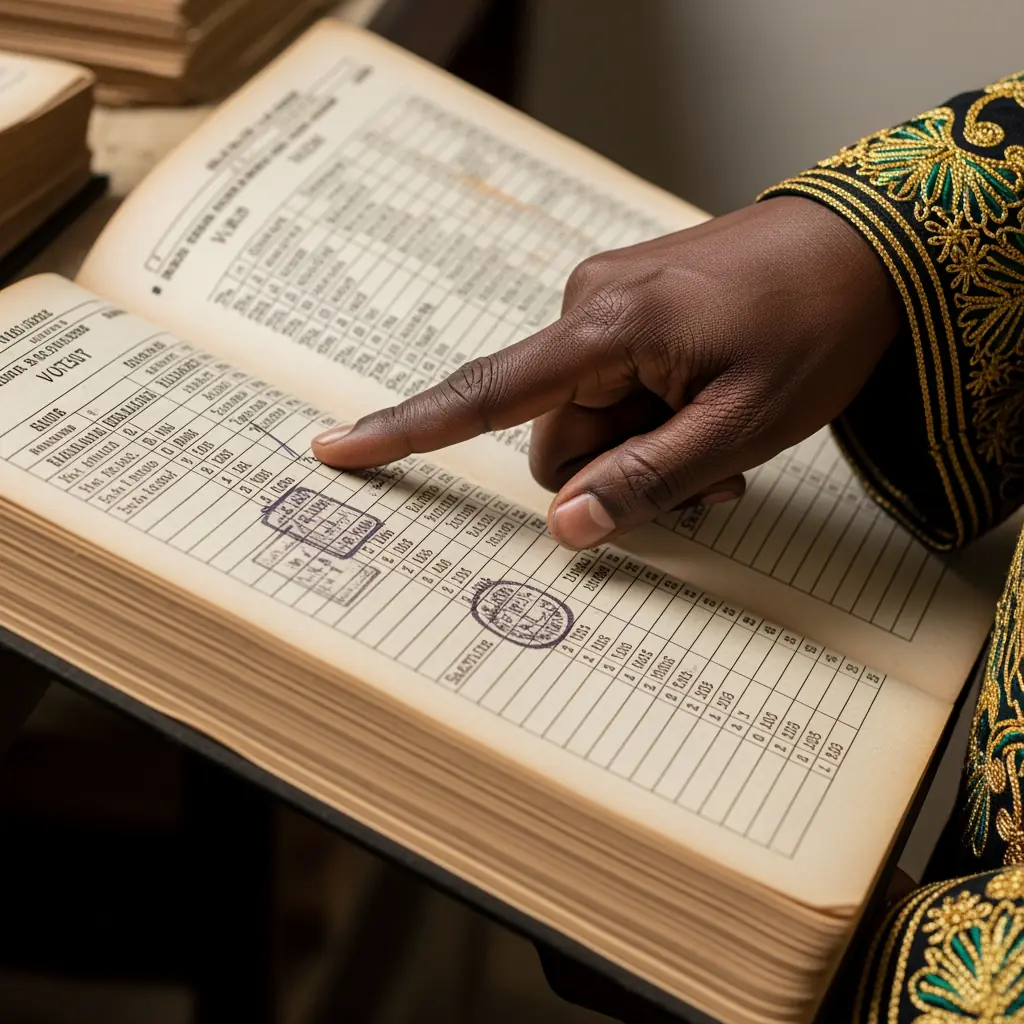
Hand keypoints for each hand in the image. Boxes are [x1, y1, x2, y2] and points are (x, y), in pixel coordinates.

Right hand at [312, 197, 900, 549]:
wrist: (872, 249)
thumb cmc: (814, 328)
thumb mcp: (741, 427)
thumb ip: (649, 481)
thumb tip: (564, 528)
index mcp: (606, 330)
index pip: (485, 394)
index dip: (407, 431)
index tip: (334, 449)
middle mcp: (590, 311)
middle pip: (556, 438)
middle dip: (615, 474)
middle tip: (703, 481)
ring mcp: (611, 310)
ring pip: (592, 424)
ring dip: (645, 453)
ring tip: (720, 454)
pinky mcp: (633, 315)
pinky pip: (617, 393)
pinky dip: (654, 424)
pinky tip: (709, 421)